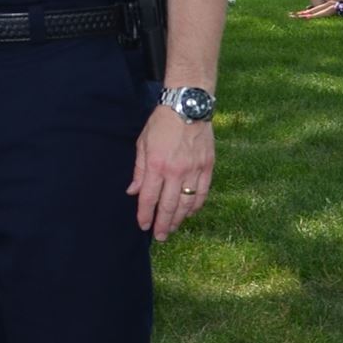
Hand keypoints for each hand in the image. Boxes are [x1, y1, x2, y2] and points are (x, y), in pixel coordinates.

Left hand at [128, 105, 213, 239]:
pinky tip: (190, 212)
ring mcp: (194, 169)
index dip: (145, 215)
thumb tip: (134, 191)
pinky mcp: (208, 166)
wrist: (188, 105)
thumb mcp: (143, 143)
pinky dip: (196, 205)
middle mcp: (176, 171)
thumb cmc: (161, 123)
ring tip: (173, 227)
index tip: (143, 226)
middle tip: (160, 236)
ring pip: (187, 202)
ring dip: (179, 218)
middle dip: (163, 224)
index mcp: (157, 165)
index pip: (149, 198)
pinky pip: (203, 192)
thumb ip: (139, 170)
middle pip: (168, 206)